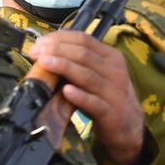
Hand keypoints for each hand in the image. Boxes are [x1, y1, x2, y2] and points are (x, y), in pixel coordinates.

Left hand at [32, 31, 145, 164]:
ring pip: (87, 75)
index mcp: (111, 57)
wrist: (128, 125)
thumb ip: (78, 62)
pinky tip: (66, 90)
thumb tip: (45, 51)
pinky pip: (94, 102)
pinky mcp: (111, 112)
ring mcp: (114, 92)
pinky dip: (79, 96)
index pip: (84, 39)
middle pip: (83, 54)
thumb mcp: (98, 74)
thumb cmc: (105, 96)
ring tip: (44, 63)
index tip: (39, 44)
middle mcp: (115, 71)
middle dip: (57, 51)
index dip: (60, 39)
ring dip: (63, 67)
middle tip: (36, 54)